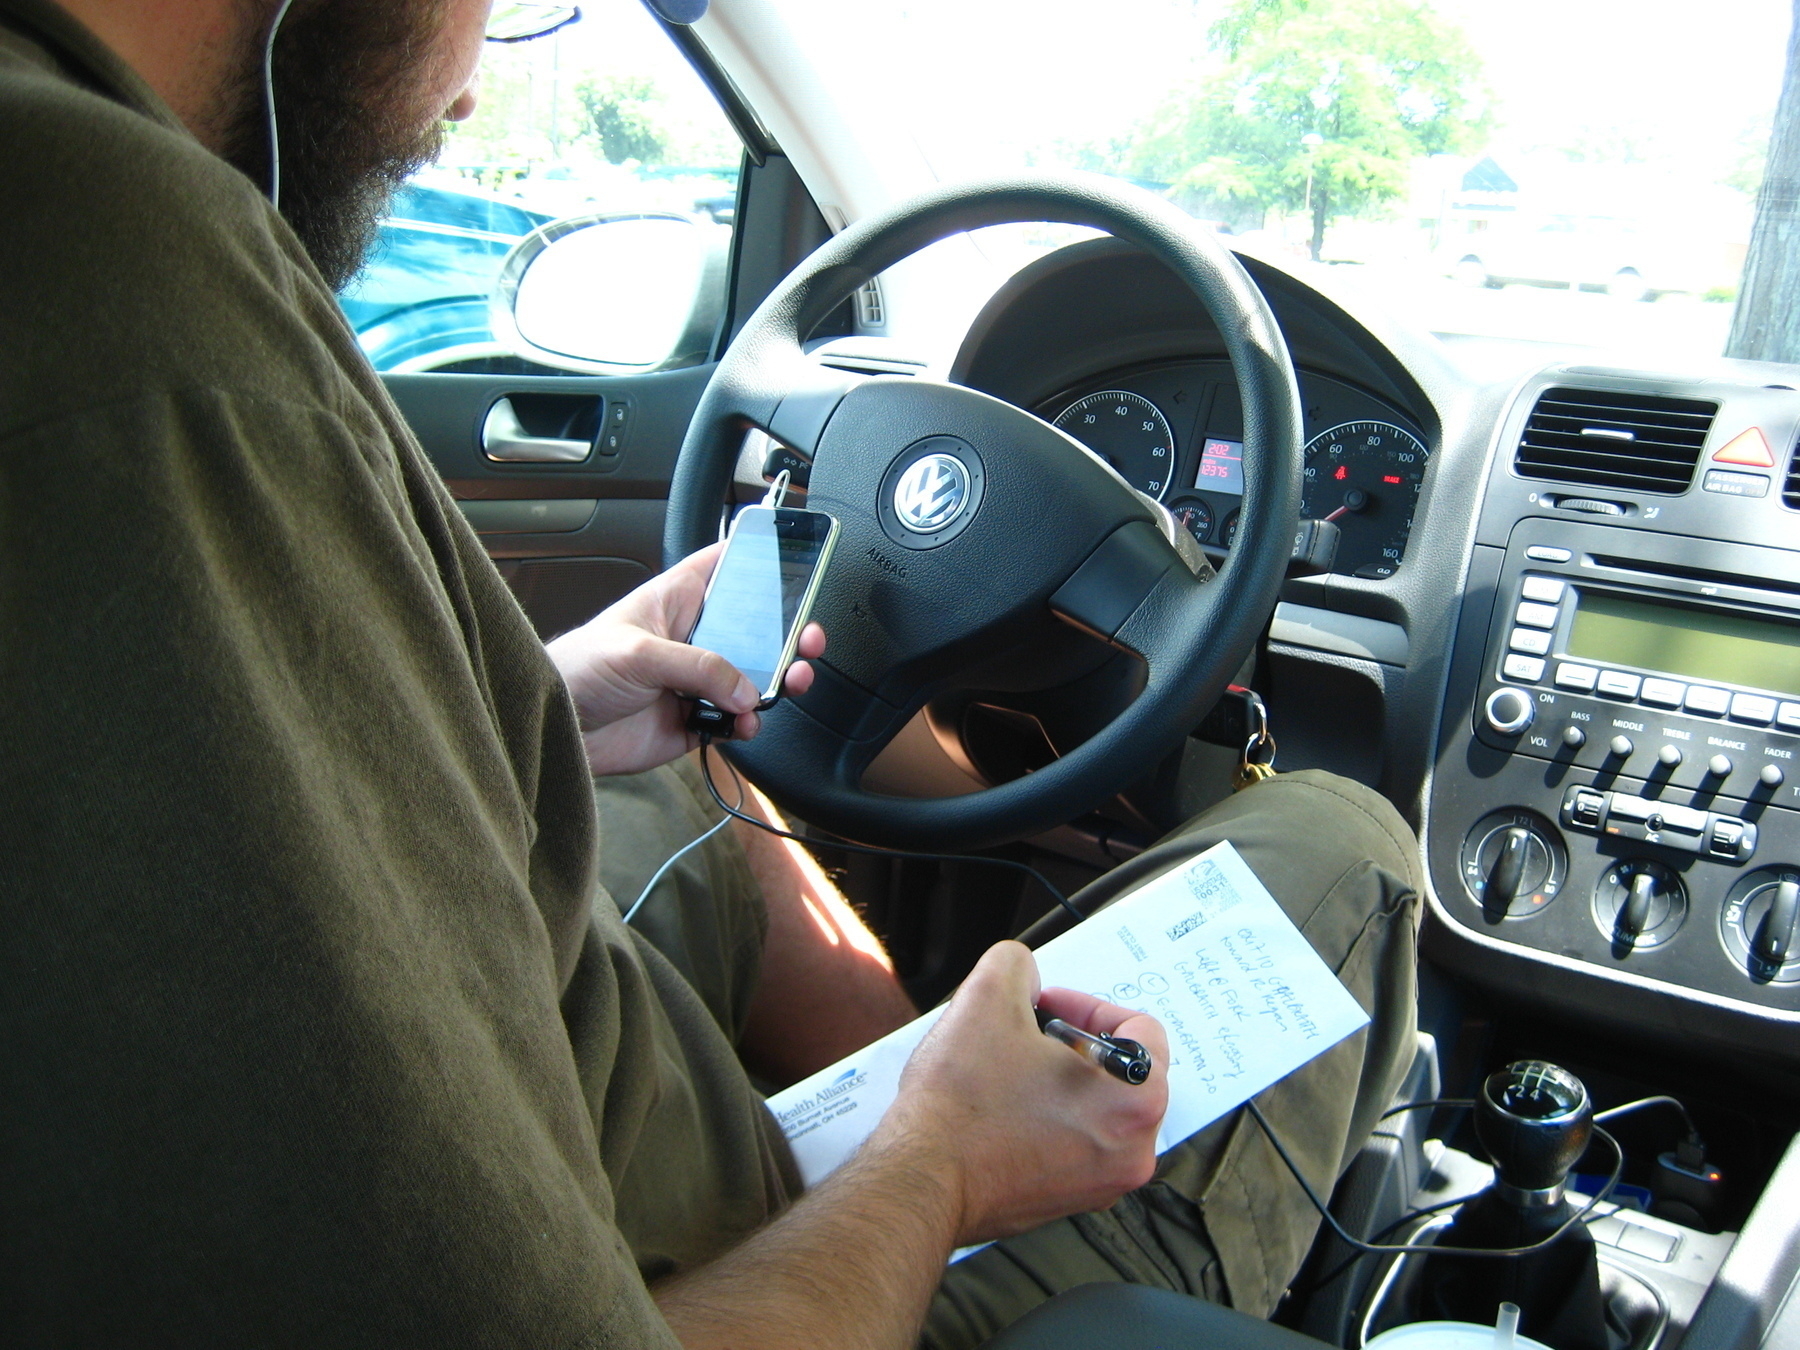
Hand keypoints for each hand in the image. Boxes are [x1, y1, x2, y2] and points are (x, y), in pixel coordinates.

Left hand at [545, 543, 826, 775]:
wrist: (557, 730)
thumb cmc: (578, 670)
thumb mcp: (638, 653)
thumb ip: (697, 666)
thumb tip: (743, 687)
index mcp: (676, 600)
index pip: (724, 565)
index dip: (756, 557)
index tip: (792, 556)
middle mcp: (692, 637)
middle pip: (754, 627)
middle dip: (787, 632)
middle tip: (806, 639)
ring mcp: (696, 679)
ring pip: (753, 675)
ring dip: (777, 680)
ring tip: (790, 682)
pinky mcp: (695, 718)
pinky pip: (737, 718)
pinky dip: (749, 722)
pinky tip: (745, 721)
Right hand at [874, 941, 1168, 1245]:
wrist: (920, 1177)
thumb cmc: (962, 1105)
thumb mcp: (988, 994)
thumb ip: (1020, 964)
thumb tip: (1025, 976)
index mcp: (1136, 1100)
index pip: (1140, 1028)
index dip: (1086, 1006)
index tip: (1048, 1009)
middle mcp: (1133, 1151)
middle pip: (1122, 1071)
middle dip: (1074, 1044)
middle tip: (1029, 1036)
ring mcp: (1102, 1184)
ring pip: (1096, 1109)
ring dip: (1059, 1081)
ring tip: (1011, 1071)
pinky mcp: (1068, 1202)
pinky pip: (1073, 1144)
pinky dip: (1047, 1120)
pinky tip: (1003, 1109)